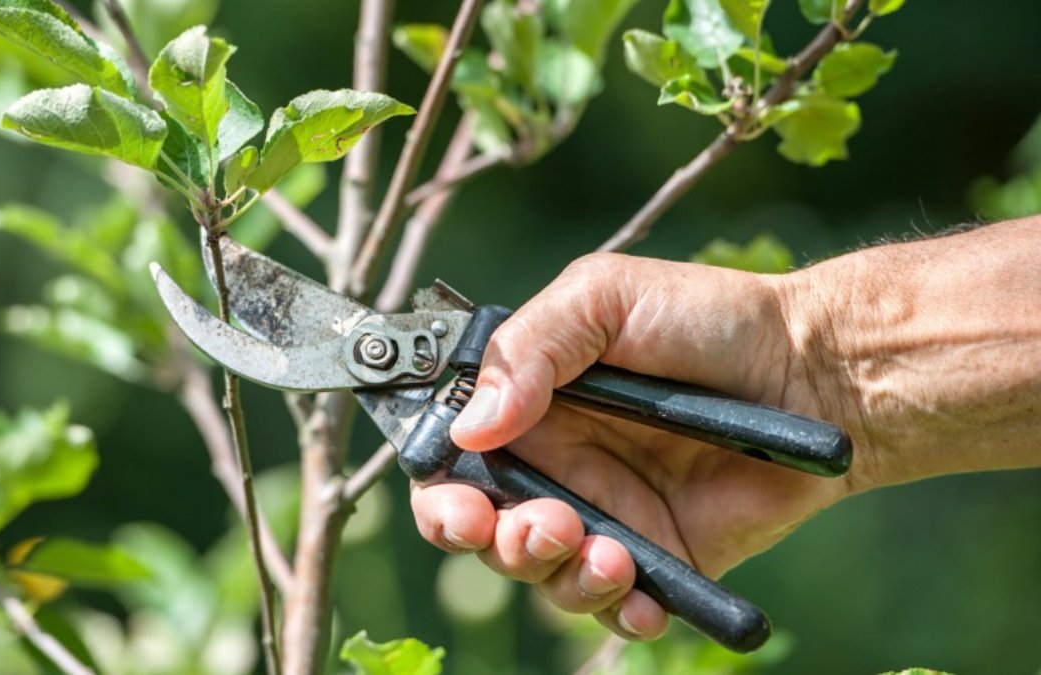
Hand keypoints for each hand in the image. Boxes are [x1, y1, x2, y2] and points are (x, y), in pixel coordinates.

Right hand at [409, 253, 852, 639]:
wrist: (812, 370)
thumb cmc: (706, 319)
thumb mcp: (605, 299)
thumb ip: (530, 349)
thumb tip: (471, 425)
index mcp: (528, 405)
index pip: (452, 461)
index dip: (441, 493)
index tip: (463, 507)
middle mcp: (556, 464)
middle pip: (485, 530)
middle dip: (495, 543)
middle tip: (540, 528)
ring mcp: (606, 514)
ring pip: (543, 574)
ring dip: (557, 573)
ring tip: (607, 551)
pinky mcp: (658, 557)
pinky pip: (617, 606)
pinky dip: (618, 612)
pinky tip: (639, 595)